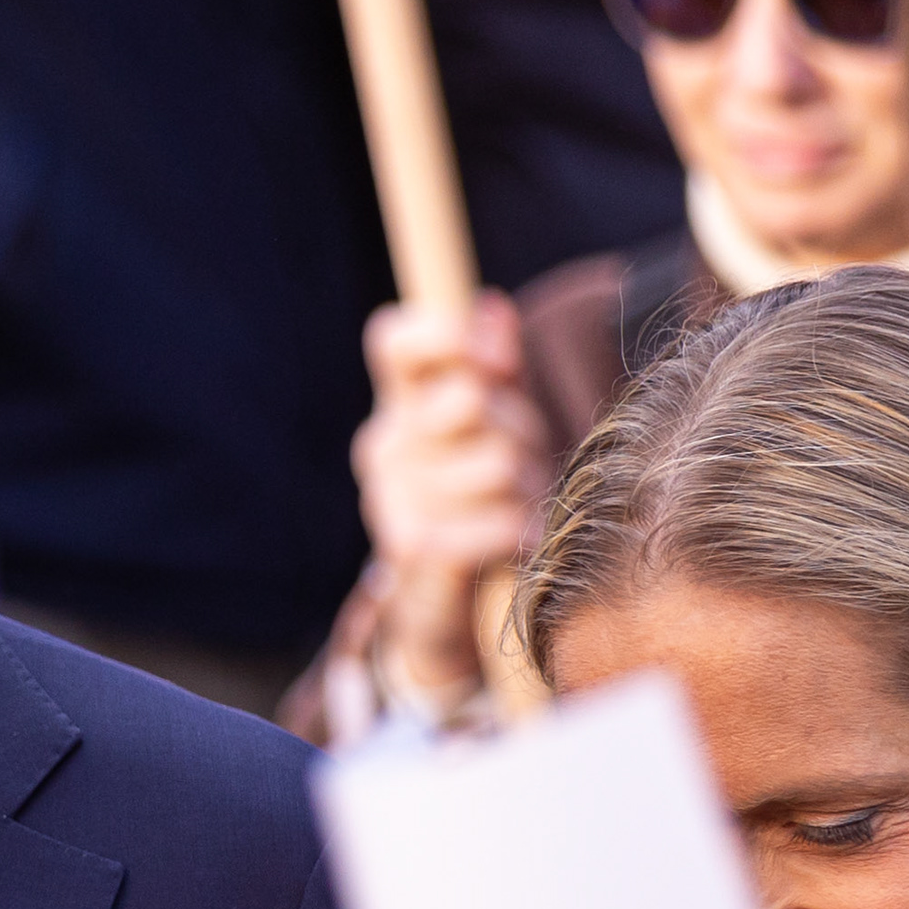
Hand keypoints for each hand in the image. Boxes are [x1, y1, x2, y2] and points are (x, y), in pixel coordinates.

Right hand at [354, 293, 545, 705]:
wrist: (440, 601)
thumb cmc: (478, 492)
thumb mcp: (492, 419)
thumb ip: (491, 362)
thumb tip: (491, 307)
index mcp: (398, 402)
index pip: (396, 340)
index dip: (446, 334)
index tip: (493, 359)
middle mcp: (383, 443)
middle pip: (469, 398)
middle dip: (516, 428)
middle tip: (519, 460)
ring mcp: (390, 497)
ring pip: (495, 464)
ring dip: (526, 488)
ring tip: (514, 507)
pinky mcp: (411, 547)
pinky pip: (496, 521)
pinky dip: (518, 533)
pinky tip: (512, 542)